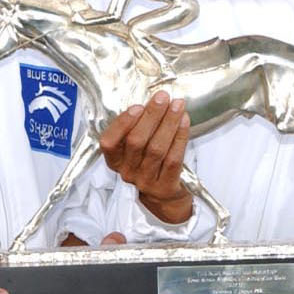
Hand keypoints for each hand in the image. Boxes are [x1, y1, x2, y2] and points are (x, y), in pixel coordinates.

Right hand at [100, 93, 192, 223]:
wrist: (165, 196)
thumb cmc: (150, 163)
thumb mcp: (136, 149)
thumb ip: (137, 128)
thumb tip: (152, 100)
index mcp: (115, 160)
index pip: (109, 143)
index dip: (122, 123)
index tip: (137, 106)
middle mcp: (127, 172)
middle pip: (136, 142)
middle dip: (151, 116)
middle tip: (163, 98)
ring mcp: (146, 181)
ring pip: (156, 148)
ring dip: (168, 123)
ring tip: (177, 105)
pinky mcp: (165, 186)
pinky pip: (173, 158)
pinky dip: (180, 137)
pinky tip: (184, 122)